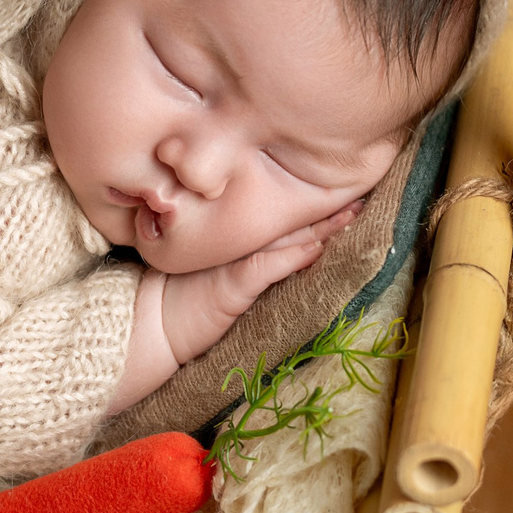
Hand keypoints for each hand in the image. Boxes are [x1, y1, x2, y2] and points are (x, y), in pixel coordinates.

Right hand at [158, 199, 364, 364]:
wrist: (151, 322)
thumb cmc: (181, 299)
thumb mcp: (216, 273)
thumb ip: (249, 261)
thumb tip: (295, 248)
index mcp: (237, 239)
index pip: (282, 217)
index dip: (313, 205)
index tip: (344, 191)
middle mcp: (239, 244)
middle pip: (290, 221)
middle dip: (327, 208)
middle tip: (361, 190)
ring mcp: (236, 261)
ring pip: (286, 238)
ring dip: (322, 227)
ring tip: (353, 212)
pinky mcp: (235, 285)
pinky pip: (269, 267)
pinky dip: (294, 257)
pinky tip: (317, 247)